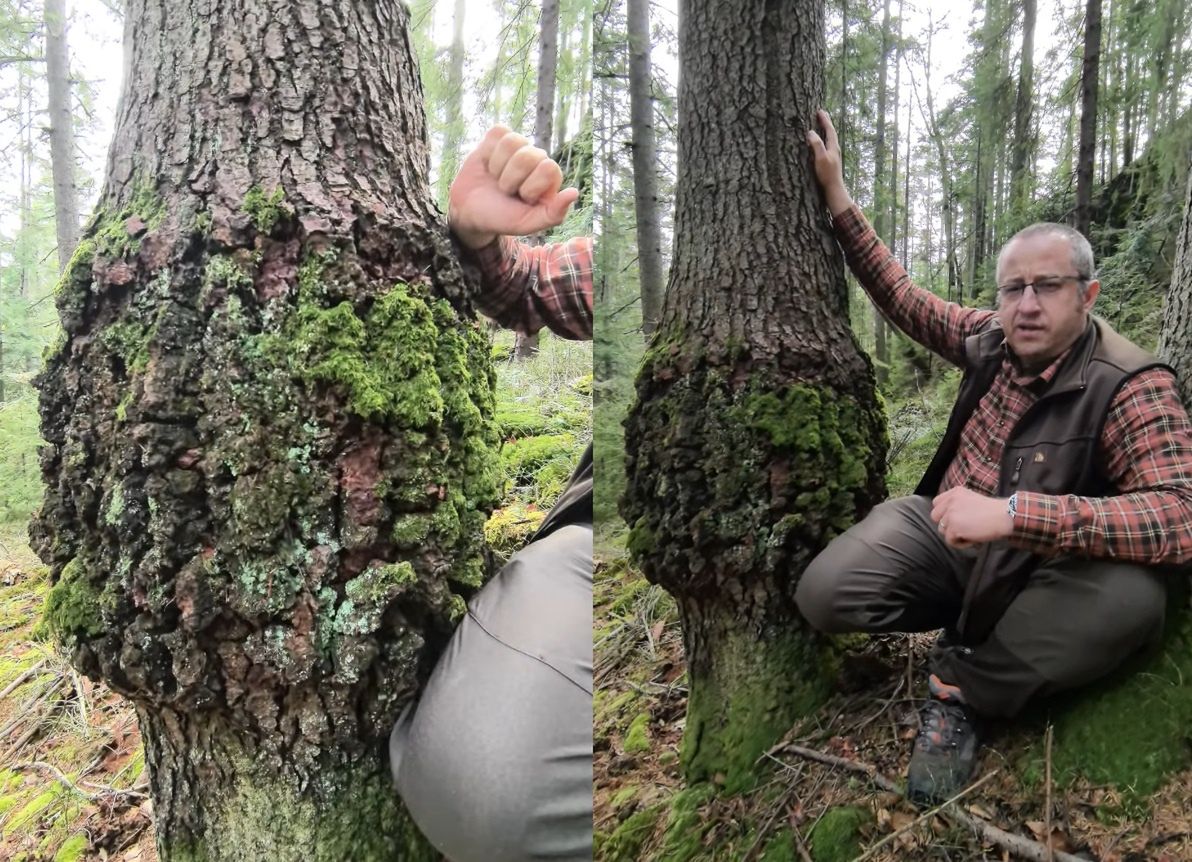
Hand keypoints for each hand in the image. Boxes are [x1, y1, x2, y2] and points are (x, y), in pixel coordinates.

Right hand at [448, 125, 579, 248]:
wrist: (470, 212)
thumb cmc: (502, 217)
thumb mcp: (528, 223)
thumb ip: (554, 213)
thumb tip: (574, 192)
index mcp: (550, 178)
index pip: (548, 168)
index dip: (530, 187)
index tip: (522, 200)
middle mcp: (537, 158)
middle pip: (528, 156)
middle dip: (510, 179)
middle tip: (507, 191)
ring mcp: (518, 146)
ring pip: (511, 141)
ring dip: (498, 167)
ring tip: (497, 179)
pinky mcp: (498, 137)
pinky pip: (497, 133)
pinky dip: (487, 152)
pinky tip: (488, 165)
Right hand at [805, 109, 853, 215]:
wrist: (834, 189)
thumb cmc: (827, 175)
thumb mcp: (820, 158)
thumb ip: (816, 144)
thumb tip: (811, 132)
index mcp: (833, 147)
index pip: (829, 129)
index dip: (824, 120)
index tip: (820, 111)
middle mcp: (835, 149)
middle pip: (831, 132)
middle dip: (825, 123)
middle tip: (821, 114)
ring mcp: (833, 156)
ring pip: (829, 139)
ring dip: (825, 131)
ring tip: (820, 126)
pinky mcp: (830, 161)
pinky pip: (826, 145)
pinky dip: (823, 140)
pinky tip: (820, 144)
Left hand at [930, 487, 1013, 548]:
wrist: (1004, 516)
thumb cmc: (993, 511)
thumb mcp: (972, 499)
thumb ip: (957, 504)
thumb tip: (946, 518)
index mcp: (955, 492)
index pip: (936, 503)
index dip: (943, 513)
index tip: (954, 519)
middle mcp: (950, 501)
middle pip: (935, 517)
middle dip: (946, 524)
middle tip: (961, 528)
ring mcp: (951, 514)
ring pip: (942, 530)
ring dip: (954, 534)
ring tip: (970, 534)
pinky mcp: (954, 527)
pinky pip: (950, 540)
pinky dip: (961, 543)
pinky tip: (972, 539)